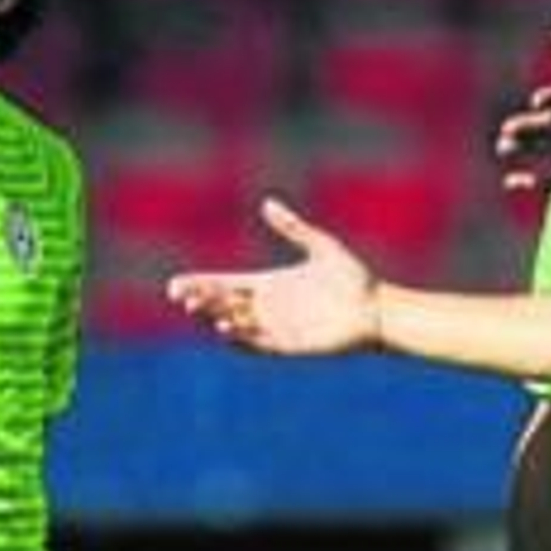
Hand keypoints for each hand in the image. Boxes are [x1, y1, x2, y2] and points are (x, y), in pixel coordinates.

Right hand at [167, 198, 381, 355]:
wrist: (375, 308)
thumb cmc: (352, 277)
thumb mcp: (320, 246)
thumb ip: (293, 227)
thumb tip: (267, 204)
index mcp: (269, 284)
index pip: (225, 284)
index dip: (199, 285)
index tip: (175, 285)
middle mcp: (267, 308)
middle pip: (223, 305)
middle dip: (201, 301)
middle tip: (184, 297)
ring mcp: (276, 328)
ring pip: (236, 326)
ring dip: (217, 318)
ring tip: (203, 309)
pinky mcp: (288, 346)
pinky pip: (257, 345)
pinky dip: (240, 339)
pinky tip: (226, 327)